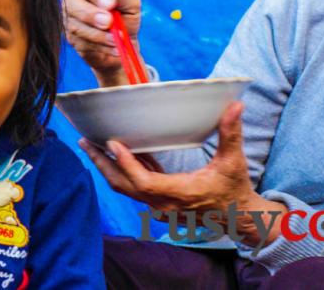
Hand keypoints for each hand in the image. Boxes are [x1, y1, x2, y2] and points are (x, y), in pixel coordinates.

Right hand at [62, 0, 142, 86]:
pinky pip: (82, 44)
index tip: (111, 4)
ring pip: (76, 27)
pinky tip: (115, 48)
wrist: (123, 46)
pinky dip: (101, 47)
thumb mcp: (130, 6)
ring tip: (117, 39)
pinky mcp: (72, 41)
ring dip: (99, 35)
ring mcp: (69, 21)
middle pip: (71, 4)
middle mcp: (73, 1)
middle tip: (109, 22)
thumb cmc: (125, 19)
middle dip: (91, 14)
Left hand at [78, 102, 286, 246]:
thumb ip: (231, 133)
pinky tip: (121, 152)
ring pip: (126, 188)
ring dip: (109, 168)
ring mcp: (160, 205)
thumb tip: (235, 106)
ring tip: (94, 146)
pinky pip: (135, 187)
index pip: (144, 182)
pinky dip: (125, 171)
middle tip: (87, 142)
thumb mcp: (233, 161)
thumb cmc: (234, 189)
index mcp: (180, 193)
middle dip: (104, 164)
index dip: (127, 164)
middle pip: (124, 185)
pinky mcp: (160, 202)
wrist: (237, 217)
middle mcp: (164, 203)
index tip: (113, 143)